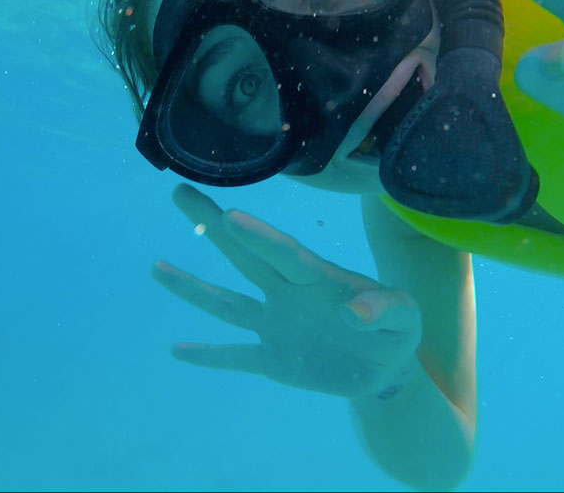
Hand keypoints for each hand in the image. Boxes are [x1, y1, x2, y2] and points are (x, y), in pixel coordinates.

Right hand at [152, 184, 421, 398]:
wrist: (386, 371)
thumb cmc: (396, 332)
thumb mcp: (406, 319)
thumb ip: (385, 310)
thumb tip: (354, 313)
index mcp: (320, 279)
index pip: (285, 254)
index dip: (259, 236)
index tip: (230, 216)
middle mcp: (288, 294)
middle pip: (244, 256)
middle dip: (212, 226)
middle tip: (181, 192)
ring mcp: (275, 325)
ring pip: (228, 303)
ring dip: (192, 288)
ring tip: (157, 267)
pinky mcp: (272, 359)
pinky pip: (235, 356)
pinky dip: (208, 356)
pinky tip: (178, 350)